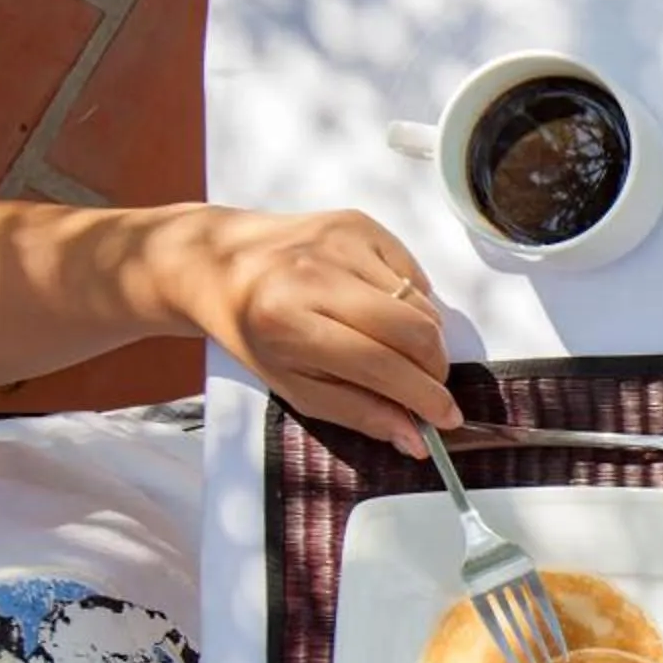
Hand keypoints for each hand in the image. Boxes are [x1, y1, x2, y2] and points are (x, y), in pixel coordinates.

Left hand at [171, 208, 458, 455]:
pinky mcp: (357, 222)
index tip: (446, 418)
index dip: (423, 396)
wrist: (216, 261)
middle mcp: (314, 275)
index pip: (380, 364)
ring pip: (420, 303)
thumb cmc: (254, 331)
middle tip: (429, 387)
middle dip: (435, 368)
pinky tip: (383, 307)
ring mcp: (339, 243)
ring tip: (399, 347)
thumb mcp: (294, 386)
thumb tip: (415, 439)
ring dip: (424, 337)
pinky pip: (412, 273)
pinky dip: (412, 300)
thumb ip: (358, 413)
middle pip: (412, 330)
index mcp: (289, 323)